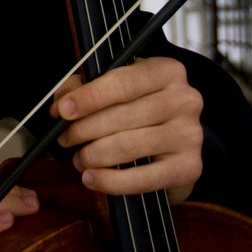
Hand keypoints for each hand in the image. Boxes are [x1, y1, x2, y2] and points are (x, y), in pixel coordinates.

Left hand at [50, 57, 203, 202]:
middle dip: (85, 129)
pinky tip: (92, 178)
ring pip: (130, 146)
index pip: (123, 82)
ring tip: (78, 159)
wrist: (176, 145)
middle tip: (64, 138)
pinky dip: (111, 181)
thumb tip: (60, 104)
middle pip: (123, 116)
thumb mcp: (115, 88)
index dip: (89, 97)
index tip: (62, 110)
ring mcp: (191, 134)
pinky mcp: (190, 167)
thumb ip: (84, 88)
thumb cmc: (139, 109)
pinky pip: (143, 178)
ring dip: (94, 155)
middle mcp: (185, 99)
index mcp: (166, 70)